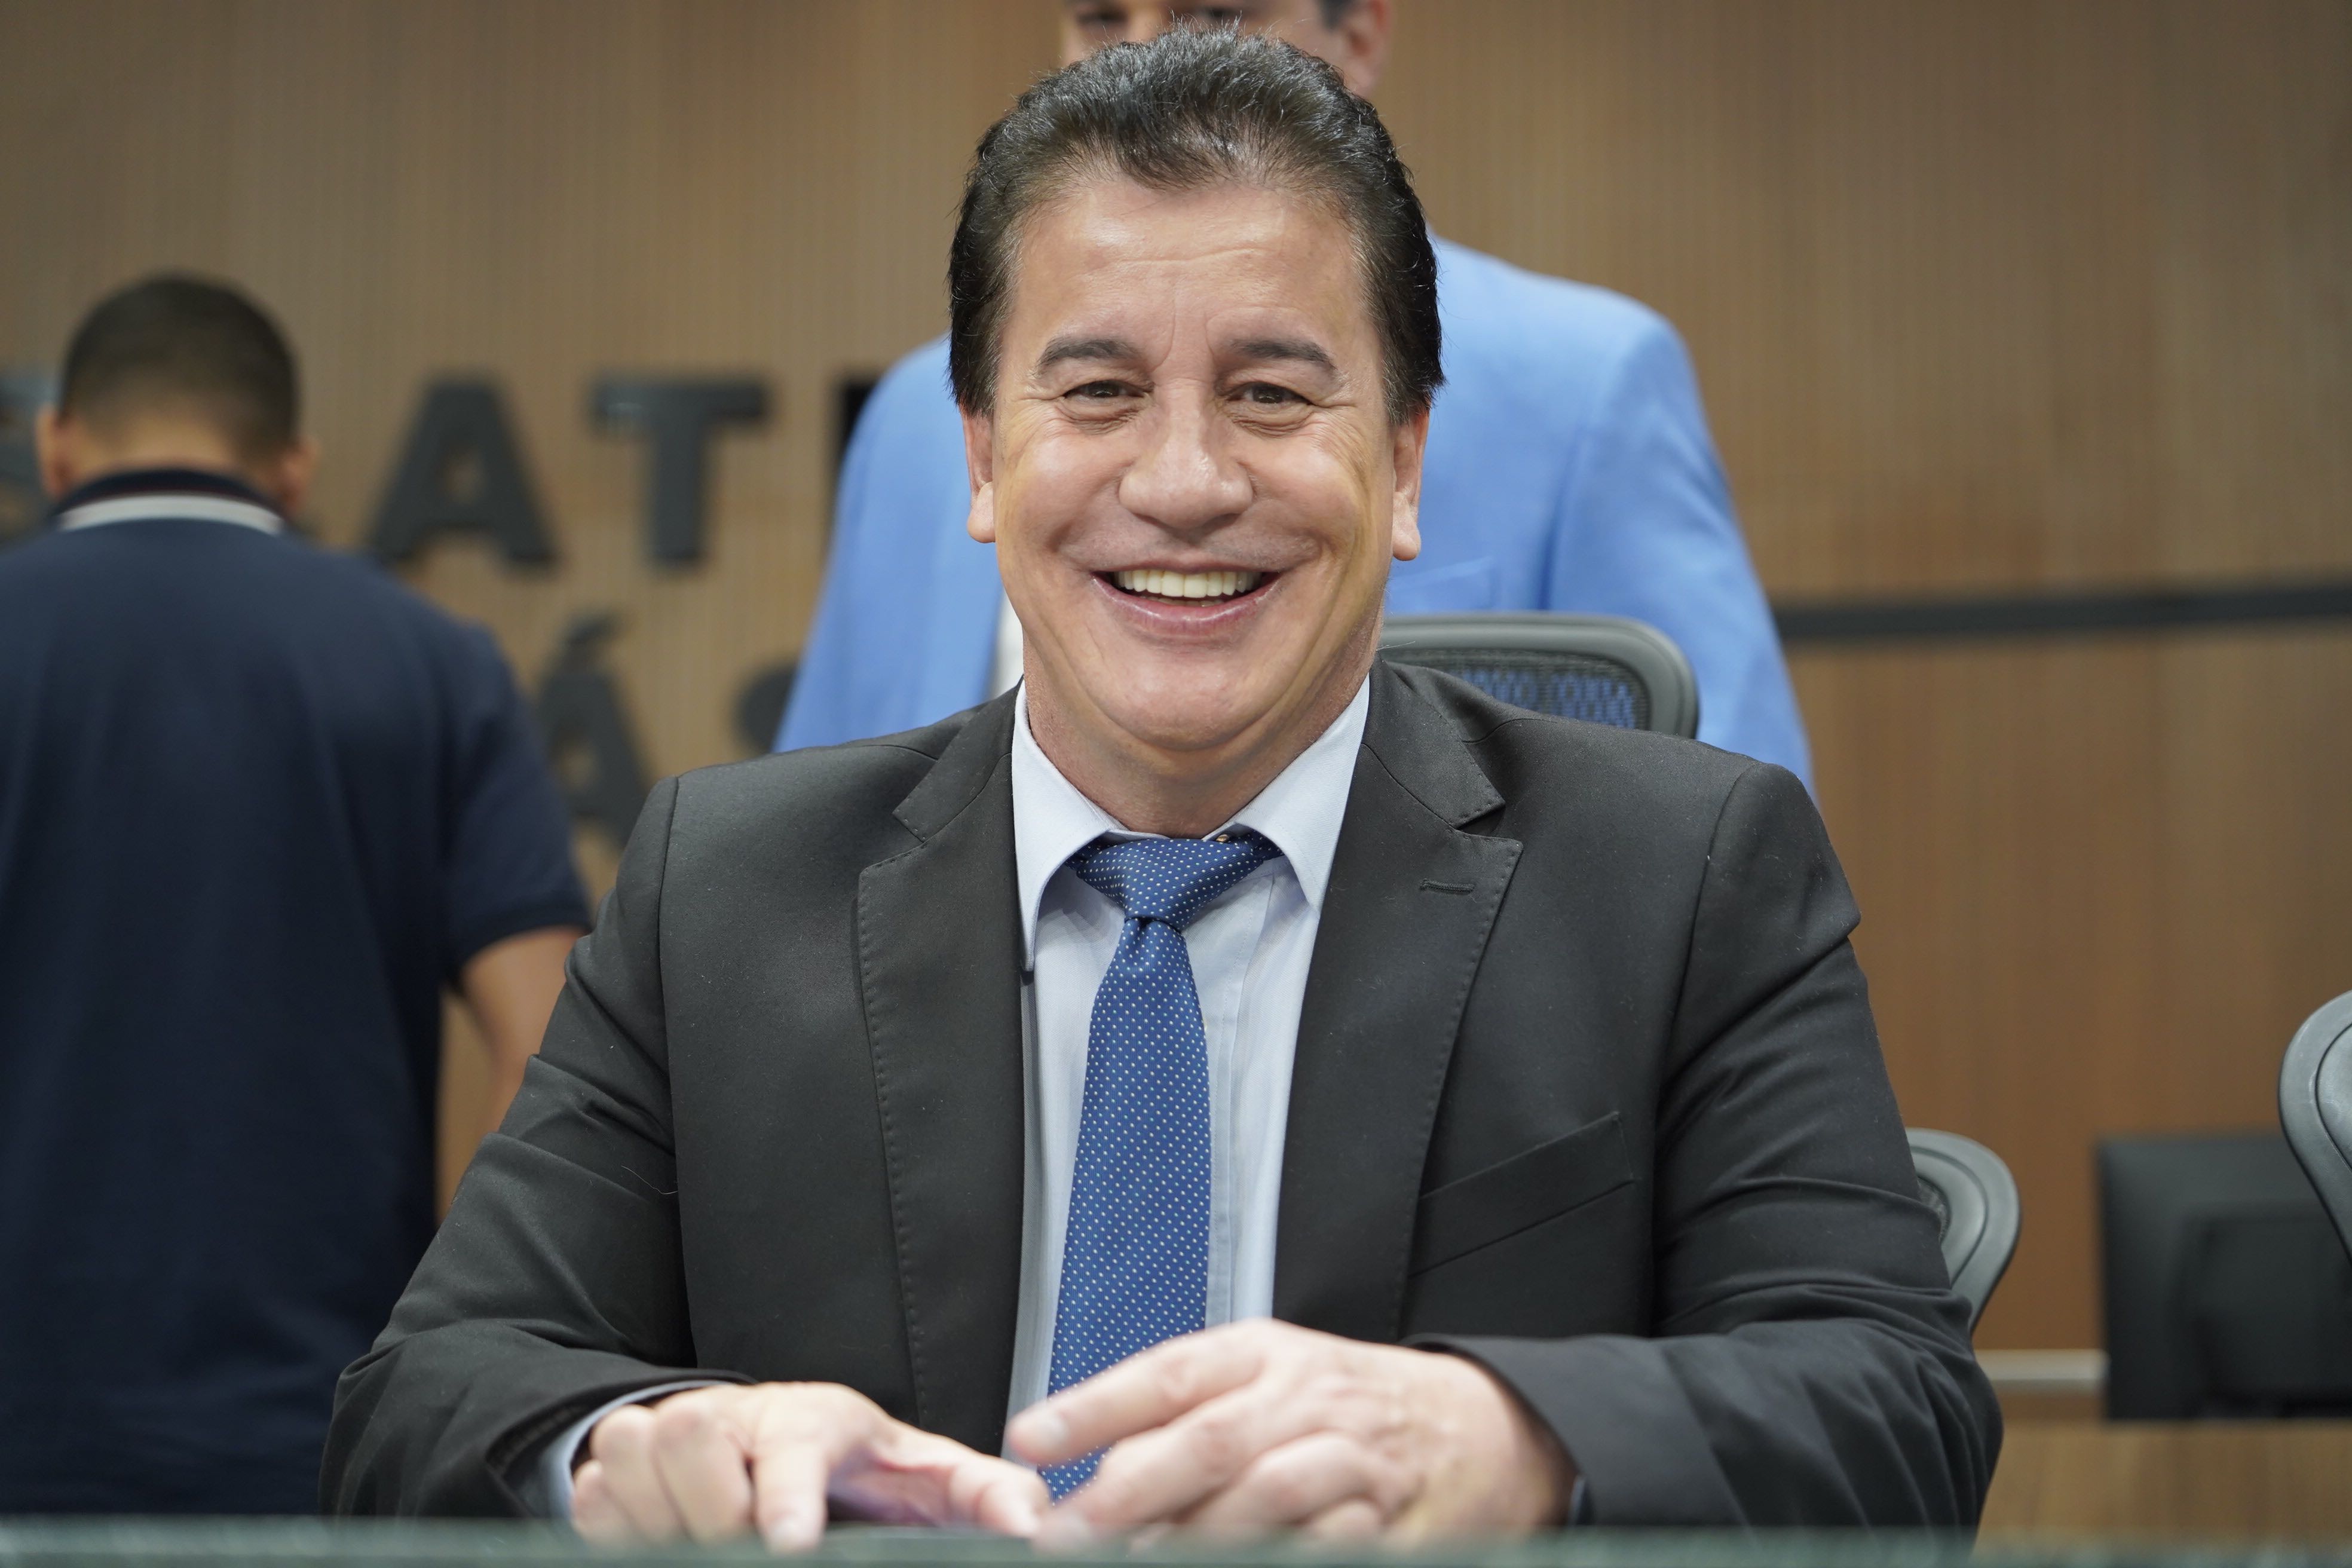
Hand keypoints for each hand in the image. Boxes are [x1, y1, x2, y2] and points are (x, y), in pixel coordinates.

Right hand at [572, 1382, 1047, 1550]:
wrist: (780, 1454)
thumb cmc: (858, 1472)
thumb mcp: (928, 1480)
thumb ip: (985, 1498)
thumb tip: (1032, 1525)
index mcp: (814, 1419)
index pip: (788, 1447)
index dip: (781, 1498)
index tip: (785, 1546)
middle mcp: (734, 1417)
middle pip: (687, 1440)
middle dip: (707, 1513)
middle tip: (740, 1546)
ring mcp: (668, 1438)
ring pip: (626, 1462)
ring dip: (658, 1518)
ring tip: (702, 1540)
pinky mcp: (619, 1472)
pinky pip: (588, 1500)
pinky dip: (617, 1530)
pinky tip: (665, 1540)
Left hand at [1006, 1320, 1573, 1542]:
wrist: (1483, 1426)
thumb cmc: (1354, 1402)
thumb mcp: (1272, 1376)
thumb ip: (1186, 1411)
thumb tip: (1089, 1465)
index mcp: (1267, 1354)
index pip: (1169, 1371)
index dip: (1095, 1405)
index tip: (1030, 1439)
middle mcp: (1307, 1399)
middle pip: (1207, 1440)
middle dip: (1127, 1492)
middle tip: (1064, 1534)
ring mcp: (1352, 1463)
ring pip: (1261, 1498)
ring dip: (1192, 1539)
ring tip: (1132, 1562)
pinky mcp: (1389, 1527)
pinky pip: (1324, 1550)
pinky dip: (1276, 1561)